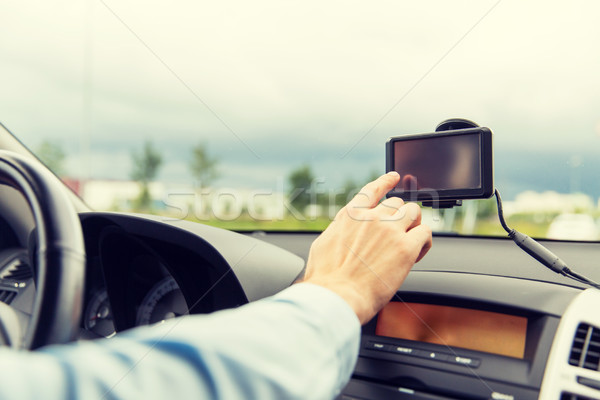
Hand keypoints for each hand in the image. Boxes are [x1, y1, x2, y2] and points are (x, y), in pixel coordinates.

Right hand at [302, 172, 431, 323]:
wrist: (337, 296)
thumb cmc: (327, 279)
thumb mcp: (323, 244)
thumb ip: (338, 231)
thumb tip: (342, 231)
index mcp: (350, 216)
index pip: (372, 190)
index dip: (385, 182)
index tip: (393, 177)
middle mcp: (371, 218)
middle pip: (396, 202)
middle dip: (400, 216)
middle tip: (399, 234)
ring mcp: (389, 230)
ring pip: (414, 212)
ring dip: (414, 224)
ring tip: (411, 241)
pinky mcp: (405, 248)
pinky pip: (425, 233)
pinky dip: (424, 242)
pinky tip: (418, 252)